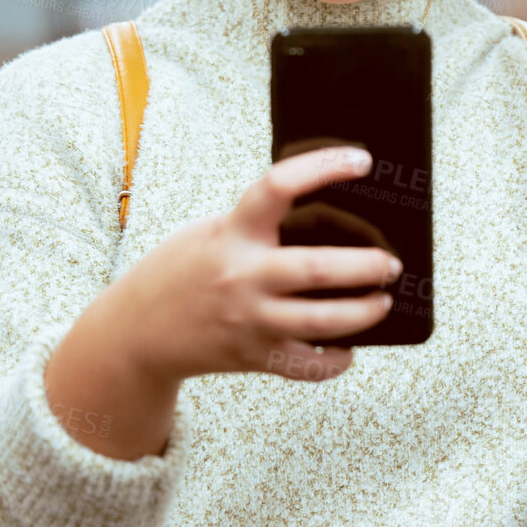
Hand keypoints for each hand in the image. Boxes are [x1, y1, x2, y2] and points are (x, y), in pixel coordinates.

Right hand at [103, 144, 399, 382]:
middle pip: (318, 269)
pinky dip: (334, 360)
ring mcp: (248, 320)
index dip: (324, 167)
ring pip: (323, 321)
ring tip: (383, 300)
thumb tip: (329, 218)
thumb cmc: (182, 271)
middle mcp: (242, 276)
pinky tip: (349, 348)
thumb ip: (259, 225)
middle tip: (390, 262)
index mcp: (232, 232)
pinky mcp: (253, 357)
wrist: (136, 332)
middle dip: (366, 265)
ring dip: (364, 312)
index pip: (279, 186)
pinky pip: (306, 366)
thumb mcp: (213, 232)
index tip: (362, 161)